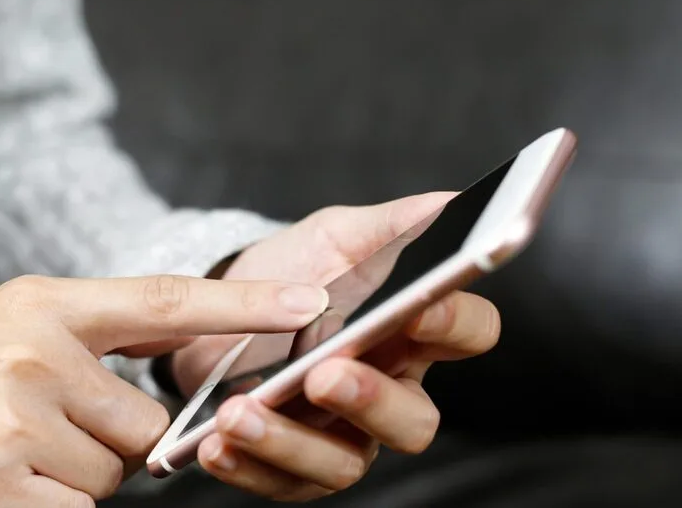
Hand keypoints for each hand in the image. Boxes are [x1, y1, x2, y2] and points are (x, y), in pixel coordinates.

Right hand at [0, 274, 326, 506]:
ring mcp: (13, 422)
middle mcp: (35, 354)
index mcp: (47, 304)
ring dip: (75, 478)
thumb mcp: (14, 322)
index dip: (244, 301)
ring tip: (12, 452)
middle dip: (113, 442)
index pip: (164, 298)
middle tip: (45, 428)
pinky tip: (1, 482)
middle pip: (144, 428)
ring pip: (111, 478)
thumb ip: (96, 339)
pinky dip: (51, 507)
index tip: (311, 301)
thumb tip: (175, 371)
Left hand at [172, 193, 500, 500]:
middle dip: (372, 403)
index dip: (454, 325)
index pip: (468, 332)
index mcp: (411, 331)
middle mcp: (387, 391)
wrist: (219, 307)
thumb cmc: (291, 271)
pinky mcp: (292, 465)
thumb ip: (391, 224)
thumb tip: (450, 202)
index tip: (417, 309)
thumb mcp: (334, 237)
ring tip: (239, 413)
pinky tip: (213, 444)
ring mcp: (343, 435)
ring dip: (291, 443)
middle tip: (323, 375)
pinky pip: (282, 482)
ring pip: (346, 464)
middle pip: (415, 421)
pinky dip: (246, 467)